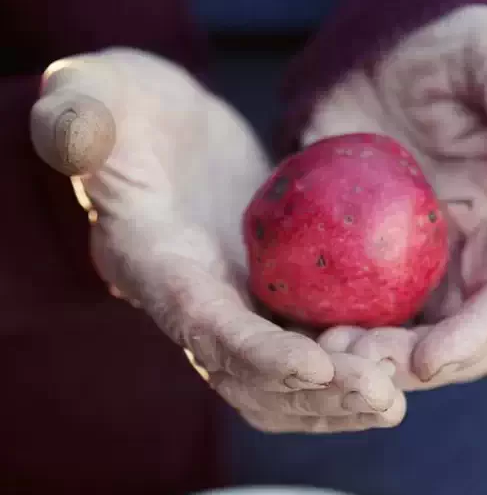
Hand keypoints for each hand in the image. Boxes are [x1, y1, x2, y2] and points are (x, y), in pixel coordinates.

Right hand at [31, 48, 404, 432]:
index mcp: (154, 268)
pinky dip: (353, 353)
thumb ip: (78, 116)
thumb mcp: (93, 96)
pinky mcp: (268, 287)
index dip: (256, 356)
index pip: (203, 329)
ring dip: (341, 392)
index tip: (317, 370)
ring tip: (401, 388)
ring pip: (287, 374)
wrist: (154, 125)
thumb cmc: (117, 104)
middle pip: (252, 378)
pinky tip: (401, 347)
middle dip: (313, 398)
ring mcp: (234, 300)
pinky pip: (312, 334)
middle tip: (385, 398)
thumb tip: (76, 136)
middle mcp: (194, 302)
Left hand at [303, 6, 486, 386]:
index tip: (429, 358)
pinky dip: (320, 322)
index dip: (477, 336)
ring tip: (316, 349)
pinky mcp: (355, 254)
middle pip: (448, 337)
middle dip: (408, 363)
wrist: (389, 53)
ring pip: (392, 333)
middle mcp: (458, 256)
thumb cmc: (452, 49)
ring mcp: (404, 261)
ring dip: (360, 355)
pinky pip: (341, 299)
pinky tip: (288, 323)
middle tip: (353, 357)